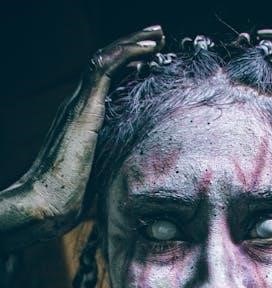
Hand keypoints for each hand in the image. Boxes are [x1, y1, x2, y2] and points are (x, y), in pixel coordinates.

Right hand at [0, 25, 163, 252]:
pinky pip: (104, 69)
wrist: (48, 204)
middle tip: (159, 37)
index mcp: (83, 119)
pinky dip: (127, 54)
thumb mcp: (102, 174)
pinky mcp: (83, 110)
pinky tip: (148, 48)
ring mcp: (79, 106)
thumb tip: (140, 169)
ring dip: (133, 43)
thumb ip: (117, 161)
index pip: (106, 82)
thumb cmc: (73, 199)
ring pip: (105, 59)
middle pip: (106, 65)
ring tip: (157, 35)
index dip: (129, 66)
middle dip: (133, 47)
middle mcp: (78, 106)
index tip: (152, 60)